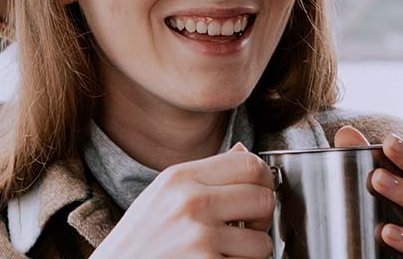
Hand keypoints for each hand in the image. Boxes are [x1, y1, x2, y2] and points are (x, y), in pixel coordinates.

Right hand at [91, 143, 274, 258]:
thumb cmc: (138, 241)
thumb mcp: (163, 195)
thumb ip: (204, 176)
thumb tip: (243, 153)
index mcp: (181, 177)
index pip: (249, 164)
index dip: (264, 180)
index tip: (258, 192)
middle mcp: (191, 202)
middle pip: (263, 199)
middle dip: (262, 217)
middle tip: (246, 227)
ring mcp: (200, 237)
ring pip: (262, 241)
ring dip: (251, 251)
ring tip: (225, 251)